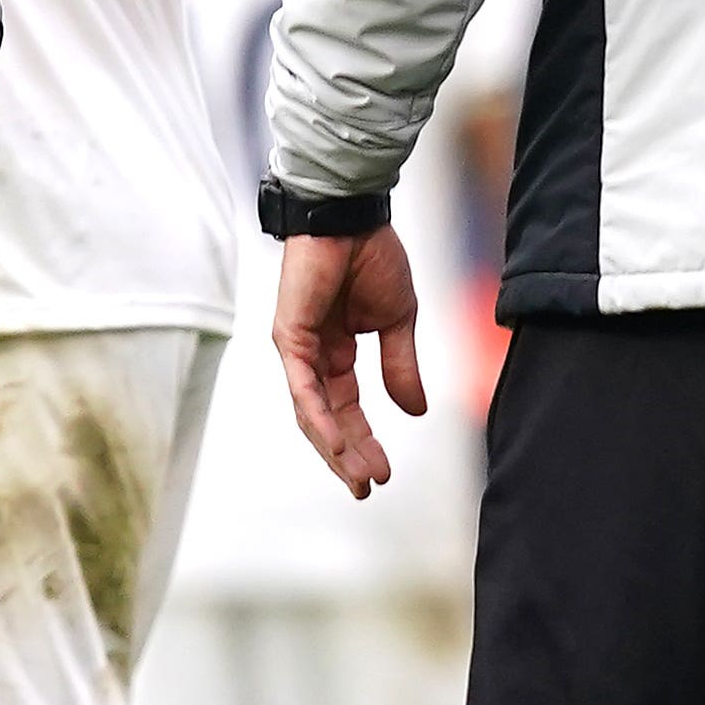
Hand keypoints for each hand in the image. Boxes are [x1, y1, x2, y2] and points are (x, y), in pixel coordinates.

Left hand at [276, 224, 426, 498]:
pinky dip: (318, 418)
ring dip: (335, 448)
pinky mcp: (289, 338)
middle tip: (369, 488)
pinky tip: (336, 444)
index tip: (384, 473)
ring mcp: (297, 350)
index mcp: (336, 352)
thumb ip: (400, 366)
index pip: (348, 408)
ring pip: (312, 413)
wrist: (353, 217)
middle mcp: (312, 357)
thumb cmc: (372, 256)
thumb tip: (415, 411)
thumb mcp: (397, 321)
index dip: (365, 441)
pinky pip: (303, 388)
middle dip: (349, 456)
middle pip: (328, 420)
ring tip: (358, 477)